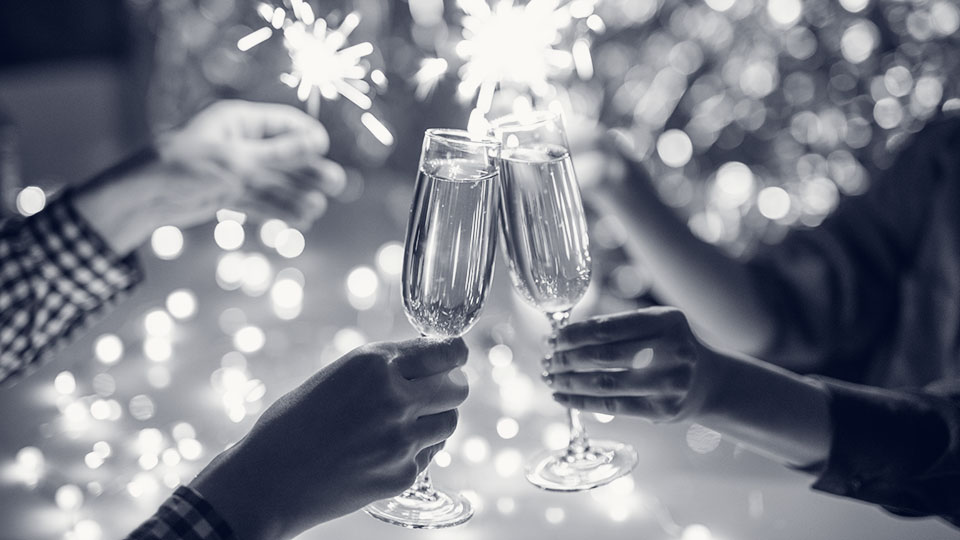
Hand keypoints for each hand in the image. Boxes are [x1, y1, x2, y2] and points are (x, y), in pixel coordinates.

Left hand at [75, 100, 344, 253]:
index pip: (284, 124)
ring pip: (276, 183)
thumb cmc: (185, 166)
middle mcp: (241, 143)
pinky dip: (279, 211)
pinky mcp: (229, 195)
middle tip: (336, 184)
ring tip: (315, 211)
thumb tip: (318, 142)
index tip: (324, 151)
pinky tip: (300, 221)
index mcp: (239, 121)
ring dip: (296, 196)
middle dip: (309, 171)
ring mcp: (236, 171)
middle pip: (285, 156)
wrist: (144, 199)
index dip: (307, 137)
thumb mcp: (238, 160)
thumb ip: (280, 154)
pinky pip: (262, 202)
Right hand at [190, 337, 468, 539]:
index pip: (447, 352)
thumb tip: (429, 359)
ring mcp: (402, 440)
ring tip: (406, 422)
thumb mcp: (338, 375)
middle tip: (435, 391)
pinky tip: (387, 449)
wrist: (269, 479)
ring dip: (436, 418)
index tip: (454, 357)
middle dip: (450, 386)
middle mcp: (395, 398)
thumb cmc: (294, 422)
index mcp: (375, 364)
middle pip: (458, 387)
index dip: (454, 354)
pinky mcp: (403, 474)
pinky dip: (418, 449)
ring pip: (449, 421)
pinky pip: (430, 453)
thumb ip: (384, 367)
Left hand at [543, 307, 704, 422]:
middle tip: (547, 360)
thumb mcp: (654, 326)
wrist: (708, 382)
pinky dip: (581, 402)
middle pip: (602, 356)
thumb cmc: (668, 348)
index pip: (606, 327)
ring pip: (604, 383)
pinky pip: (612, 406)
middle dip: (567, 359)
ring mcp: (669, 382)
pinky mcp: (662, 410)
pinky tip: (562, 397)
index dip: (573, 334)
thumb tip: (563, 336)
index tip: (552, 339)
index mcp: (666, 321)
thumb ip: (617, 327)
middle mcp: (671, 350)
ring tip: (550, 379)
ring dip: (569, 382)